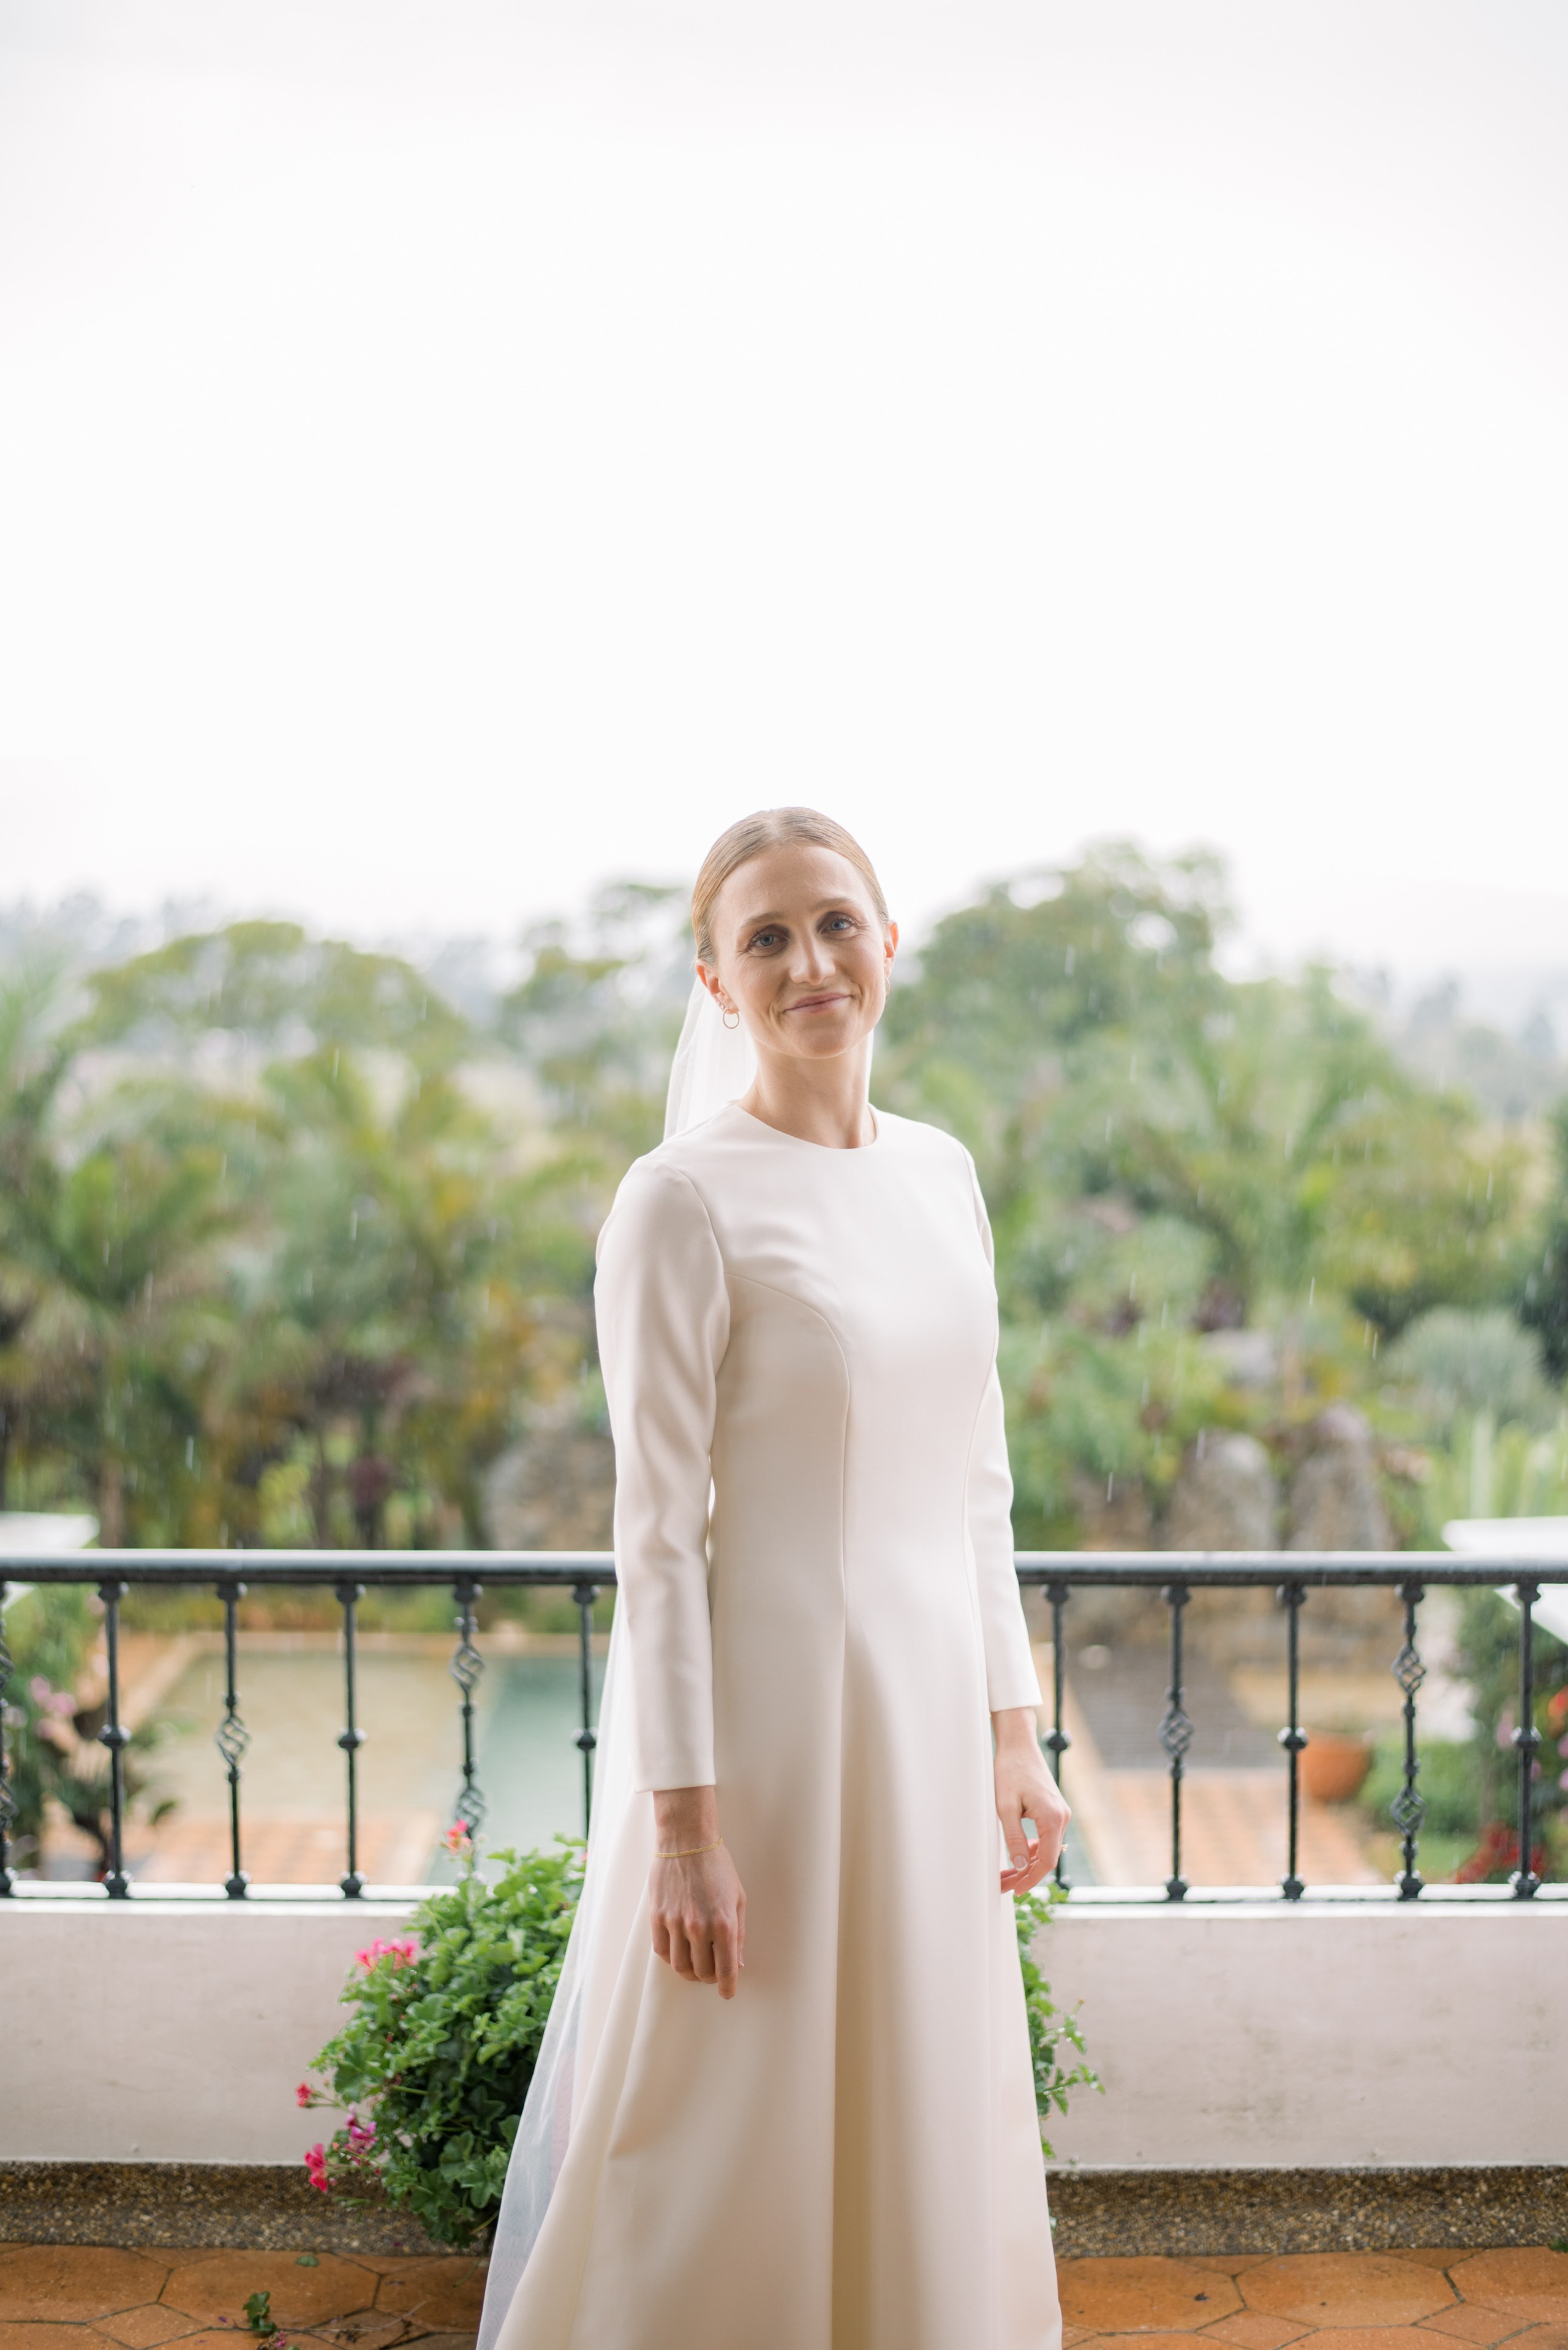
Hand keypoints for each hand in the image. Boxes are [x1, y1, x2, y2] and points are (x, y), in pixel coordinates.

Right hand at [649, 1785, 746, 1998]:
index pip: (726, 1970)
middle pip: (702, 1972)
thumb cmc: (717, 1867)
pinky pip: (662, 1951)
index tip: (727, 1992)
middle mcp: (699, 1927)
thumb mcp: (738, 1898)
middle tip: (713, 1973)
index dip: (727, 1987)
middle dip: (709, 1978)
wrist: (686, 1841)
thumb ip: (738, 1934)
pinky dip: (672, 1958)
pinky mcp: (657, 1917)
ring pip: (680, 1966)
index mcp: (724, 1923)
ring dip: (690, 1973)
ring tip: (695, 1966)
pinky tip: (679, 1951)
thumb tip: (737, 1963)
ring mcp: (675, 1923)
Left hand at [992, 1707, 1070, 1897]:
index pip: (1046, 1861)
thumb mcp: (1005, 1807)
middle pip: (1047, 1857)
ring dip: (1027, 1864)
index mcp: (1052, 1818)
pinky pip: (1046, 1837)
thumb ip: (1013, 1838)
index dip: (1031, 1879)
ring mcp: (1060, 1814)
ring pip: (1046, 1849)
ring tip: (1006, 1876)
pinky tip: (1017, 1857)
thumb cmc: (1010, 1771)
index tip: (1015, 1891)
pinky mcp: (1054, 1810)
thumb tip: (1020, 1867)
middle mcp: (1062, 1817)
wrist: (1018, 1745)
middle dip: (1026, 1875)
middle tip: (1004, 1886)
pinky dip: (1032, 1849)